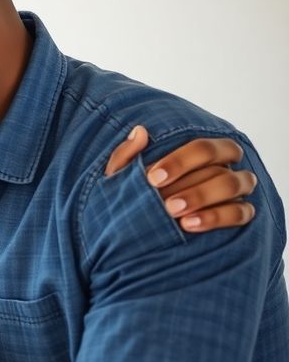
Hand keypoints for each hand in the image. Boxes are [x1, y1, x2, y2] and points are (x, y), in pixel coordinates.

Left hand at [105, 126, 256, 232]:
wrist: (130, 230)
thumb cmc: (130, 196)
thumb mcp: (121, 177)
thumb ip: (127, 155)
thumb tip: (139, 131)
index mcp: (198, 153)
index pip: (205, 147)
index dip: (182, 160)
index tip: (152, 178)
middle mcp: (220, 166)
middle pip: (223, 165)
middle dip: (192, 185)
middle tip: (165, 204)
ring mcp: (231, 191)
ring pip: (234, 184)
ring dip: (204, 197)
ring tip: (173, 212)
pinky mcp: (236, 214)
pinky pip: (241, 212)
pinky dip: (218, 216)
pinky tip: (189, 224)